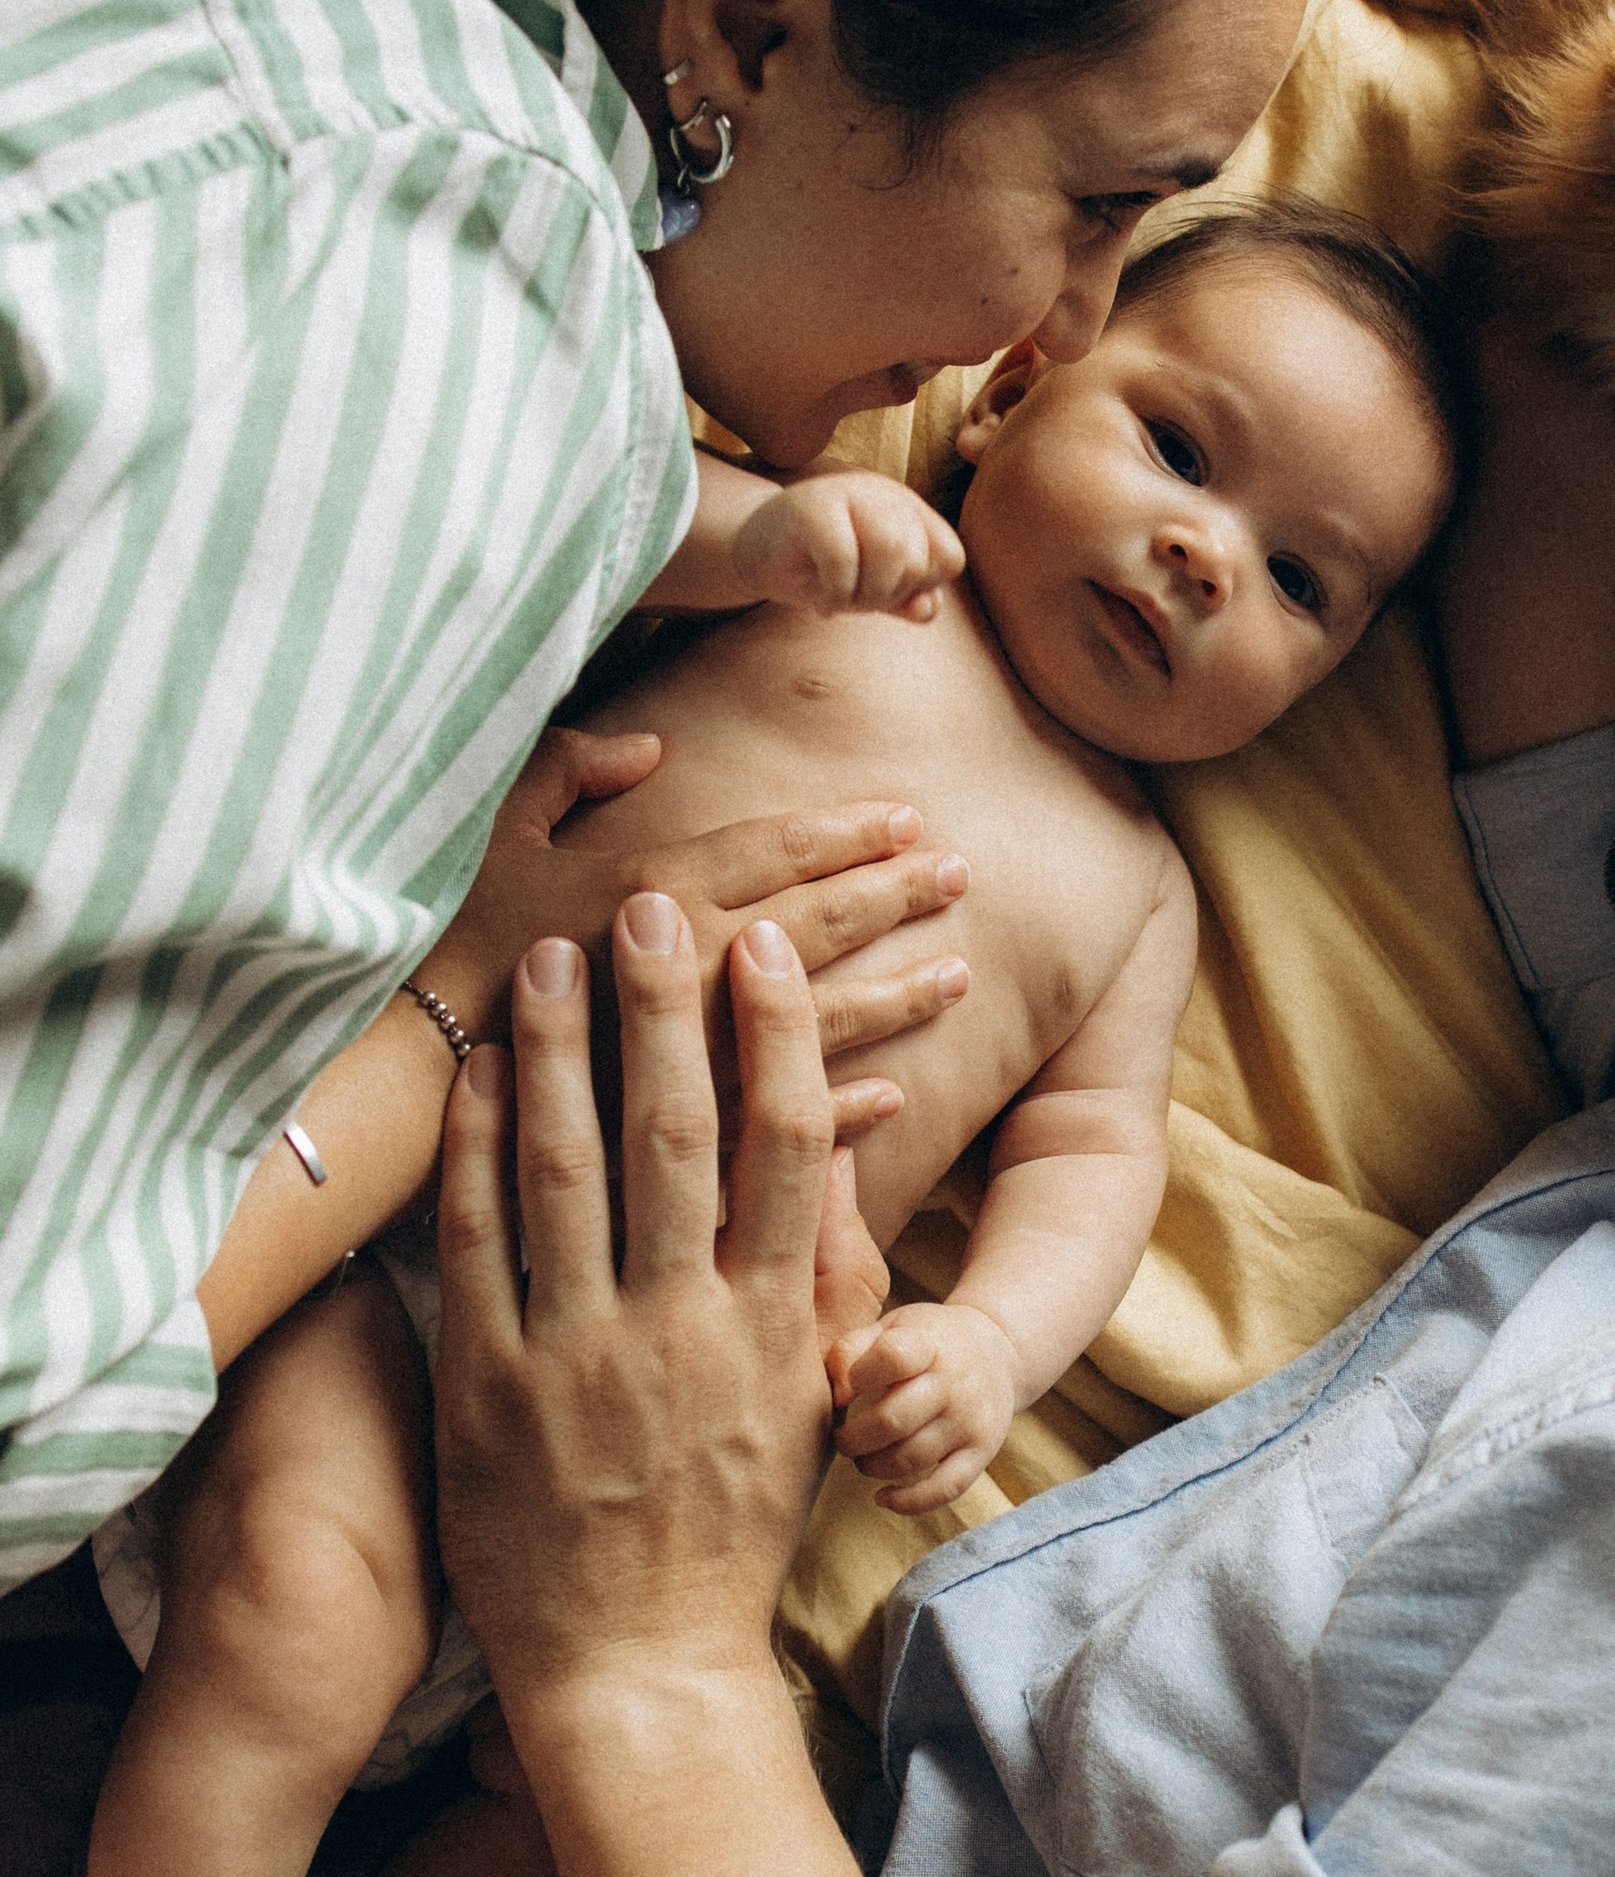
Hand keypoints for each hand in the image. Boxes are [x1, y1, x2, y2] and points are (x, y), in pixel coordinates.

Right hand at [429, 724, 969, 1133]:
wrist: (391, 1081)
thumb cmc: (437, 944)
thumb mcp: (493, 835)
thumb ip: (566, 770)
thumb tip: (650, 745)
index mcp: (649, 889)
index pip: (774, 850)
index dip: (847, 832)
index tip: (908, 819)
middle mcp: (688, 969)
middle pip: (816, 925)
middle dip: (895, 896)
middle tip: (961, 876)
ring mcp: (693, 1056)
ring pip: (821, 1022)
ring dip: (897, 998)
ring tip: (958, 978)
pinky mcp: (684, 1131)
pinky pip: (779, 1121)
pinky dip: (843, 1110)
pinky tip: (897, 1097)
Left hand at [436, 907, 878, 1715]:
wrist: (641, 1666)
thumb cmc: (734, 1524)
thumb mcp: (814, 1397)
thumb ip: (827, 1271)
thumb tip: (836, 1139)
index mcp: (773, 1327)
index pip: (786, 1148)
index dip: (777, 1034)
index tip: (766, 943)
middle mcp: (682, 1330)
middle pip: (678, 1134)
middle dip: (665, 1007)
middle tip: (655, 901)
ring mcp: (580, 1358)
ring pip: (569, 1171)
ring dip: (560, 1051)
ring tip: (553, 954)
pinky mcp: (489, 1390)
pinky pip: (478, 1246)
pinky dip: (474, 1151)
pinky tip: (475, 1073)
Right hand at [730, 473, 967, 621]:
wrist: (758, 552)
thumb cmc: (823, 570)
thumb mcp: (874, 589)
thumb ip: (909, 599)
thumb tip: (927, 610)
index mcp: (909, 510)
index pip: (950, 557)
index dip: (922, 588)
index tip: (887, 594)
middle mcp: (885, 494)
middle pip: (918, 559)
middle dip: (887, 597)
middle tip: (854, 599)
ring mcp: (848, 492)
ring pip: (891, 552)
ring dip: (864, 595)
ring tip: (840, 597)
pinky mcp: (811, 505)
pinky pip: (843, 561)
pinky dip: (833, 594)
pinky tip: (818, 596)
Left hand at [827, 1301, 1024, 1515]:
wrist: (999, 1352)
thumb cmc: (929, 1342)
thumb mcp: (893, 1327)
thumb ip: (851, 1350)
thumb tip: (835, 1397)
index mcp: (928, 1345)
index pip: (891, 1358)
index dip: (854, 1378)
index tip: (841, 1392)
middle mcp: (954, 1383)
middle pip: (892, 1420)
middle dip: (853, 1439)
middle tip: (842, 1439)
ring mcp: (970, 1420)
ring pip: (910, 1458)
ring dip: (872, 1466)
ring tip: (863, 1458)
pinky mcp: (982, 1451)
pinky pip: (945, 1489)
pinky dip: (909, 1502)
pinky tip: (883, 1497)